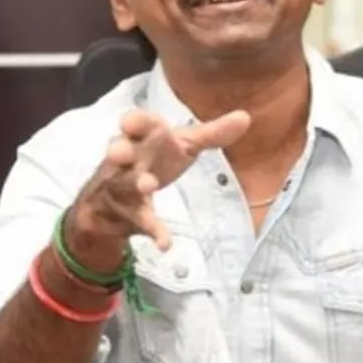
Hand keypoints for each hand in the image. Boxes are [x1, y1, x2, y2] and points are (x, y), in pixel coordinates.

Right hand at [66, 109, 250, 268]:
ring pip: (126, 185)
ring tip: (147, 185)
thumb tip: (245, 117)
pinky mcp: (131, 215)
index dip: (134, 121)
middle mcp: (128, 160)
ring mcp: (125, 188)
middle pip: (119, 152)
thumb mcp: (182, 145)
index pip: (136, 124)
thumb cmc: (154, 161)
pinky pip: (142, 223)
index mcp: (142, 138)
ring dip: (136, 184)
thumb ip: (212, 133)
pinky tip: (166, 245)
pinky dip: (154, 233)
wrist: (116, 202)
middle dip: (119, 150)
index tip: (130, 122)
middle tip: (120, 152)